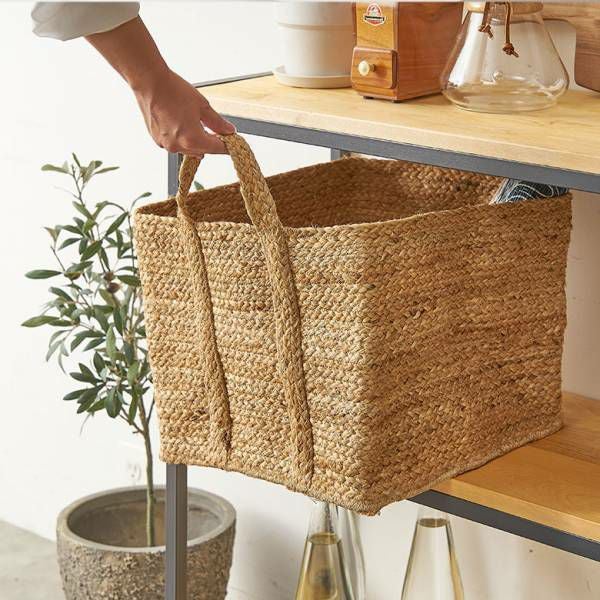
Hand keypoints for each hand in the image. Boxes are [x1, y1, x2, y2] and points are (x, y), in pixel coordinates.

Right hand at [85, 17, 234, 156]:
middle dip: (211, 143)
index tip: (232, 143)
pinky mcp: (157, 140)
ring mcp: (166, 145)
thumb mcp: (202, 106)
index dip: (226, 146)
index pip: (216, 149)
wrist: (150, 83)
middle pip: (203, 151)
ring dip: (196, 142)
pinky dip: (182, 139)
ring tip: (197, 126)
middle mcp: (179, 146)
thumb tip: (229, 131)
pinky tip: (182, 125)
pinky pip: (176, 145)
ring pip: (188, 150)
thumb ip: (217, 122)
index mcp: (193, 139)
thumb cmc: (174, 91)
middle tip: (218, 133)